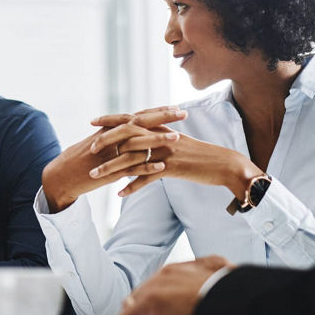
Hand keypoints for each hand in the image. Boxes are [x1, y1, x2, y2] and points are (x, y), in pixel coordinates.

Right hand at [41, 106, 184, 211]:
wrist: (60, 177)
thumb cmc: (77, 161)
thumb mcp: (95, 143)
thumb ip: (112, 136)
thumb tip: (128, 130)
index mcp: (109, 130)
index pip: (137, 116)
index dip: (156, 111)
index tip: (174, 106)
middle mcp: (110, 138)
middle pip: (140, 123)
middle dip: (163, 117)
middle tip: (183, 113)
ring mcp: (110, 154)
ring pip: (137, 144)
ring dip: (158, 141)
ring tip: (177, 139)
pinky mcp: (109, 172)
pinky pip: (130, 168)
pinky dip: (146, 167)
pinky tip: (161, 167)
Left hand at [99, 132, 260, 199]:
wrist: (224, 164)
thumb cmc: (201, 155)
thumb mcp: (178, 142)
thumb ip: (160, 137)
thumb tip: (143, 138)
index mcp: (161, 128)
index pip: (131, 120)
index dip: (111, 120)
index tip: (93, 122)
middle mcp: (161, 136)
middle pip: (127, 136)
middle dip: (106, 142)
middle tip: (90, 149)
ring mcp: (165, 151)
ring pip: (132, 159)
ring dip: (111, 169)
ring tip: (95, 177)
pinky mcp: (172, 168)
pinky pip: (147, 178)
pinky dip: (132, 186)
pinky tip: (119, 194)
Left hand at [117, 256, 233, 314]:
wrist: (236, 301)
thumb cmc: (237, 297)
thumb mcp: (225, 282)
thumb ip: (213, 282)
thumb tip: (223, 279)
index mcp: (185, 269)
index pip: (163, 287)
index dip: (167, 309)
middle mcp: (167, 273)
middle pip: (146, 296)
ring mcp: (155, 286)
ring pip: (135, 307)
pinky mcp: (148, 302)